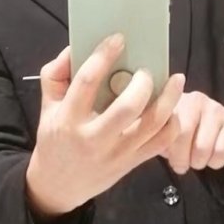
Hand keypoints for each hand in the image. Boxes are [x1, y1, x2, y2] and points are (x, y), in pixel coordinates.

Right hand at [25, 34, 184, 217]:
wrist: (59, 184)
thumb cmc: (55, 136)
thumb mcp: (47, 105)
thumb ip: (56, 74)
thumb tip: (76, 47)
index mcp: (68, 118)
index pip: (87, 81)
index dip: (104, 56)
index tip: (118, 39)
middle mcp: (94, 137)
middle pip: (127, 107)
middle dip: (142, 83)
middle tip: (146, 70)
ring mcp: (116, 153)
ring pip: (151, 125)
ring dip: (168, 99)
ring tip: (176, 80)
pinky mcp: (132, 164)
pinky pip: (160, 144)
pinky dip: (171, 124)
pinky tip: (171, 109)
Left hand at [161, 91, 223, 173]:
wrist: (209, 127)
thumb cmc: (178, 130)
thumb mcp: (162, 131)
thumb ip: (156, 134)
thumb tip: (154, 142)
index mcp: (173, 99)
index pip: (168, 130)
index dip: (169, 151)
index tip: (170, 156)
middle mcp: (196, 99)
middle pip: (184, 138)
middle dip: (183, 159)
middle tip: (183, 161)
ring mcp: (216, 107)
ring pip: (203, 149)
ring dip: (199, 162)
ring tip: (196, 157)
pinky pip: (223, 151)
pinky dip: (216, 161)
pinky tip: (212, 154)